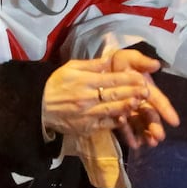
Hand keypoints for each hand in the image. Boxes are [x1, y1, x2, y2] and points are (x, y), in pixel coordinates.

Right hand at [40, 52, 157, 138]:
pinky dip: (117, 121)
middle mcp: (88, 98)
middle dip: (133, 92)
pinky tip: (127, 117)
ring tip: (141, 102)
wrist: (39, 107)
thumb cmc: (56, 84)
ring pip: (113, 110)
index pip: (111, 79)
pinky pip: (106, 124)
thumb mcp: (70, 68)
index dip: (128, 78)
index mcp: (84, 81)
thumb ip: (91, 65)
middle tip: (147, 90)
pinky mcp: (87, 128)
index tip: (141, 77)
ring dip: (128, 106)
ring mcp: (88, 114)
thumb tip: (110, 60)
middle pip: (115, 95)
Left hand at [104, 49, 179, 149]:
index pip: (159, 101)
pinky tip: (133, 144)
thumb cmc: (119, 61)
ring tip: (149, 143)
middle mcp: (140, 100)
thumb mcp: (130, 58)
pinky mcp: (117, 114)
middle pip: (150, 115)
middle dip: (155, 126)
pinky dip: (129, 134)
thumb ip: (142, 62)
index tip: (175, 122)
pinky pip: (123, 126)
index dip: (167, 111)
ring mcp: (130, 109)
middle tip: (159, 136)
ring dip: (145, 133)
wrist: (99, 66)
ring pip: (139, 123)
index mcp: (146, 89)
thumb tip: (157, 64)